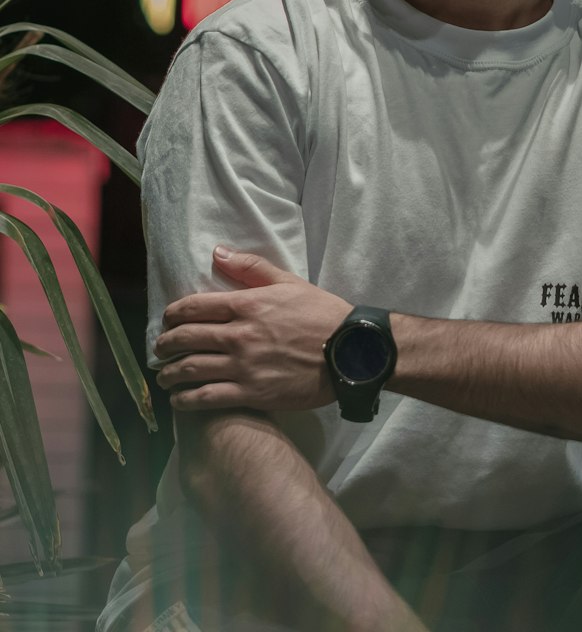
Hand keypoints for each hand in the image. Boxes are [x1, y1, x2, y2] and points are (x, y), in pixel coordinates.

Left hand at [154, 246, 352, 411]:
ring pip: (191, 369)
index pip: (196, 306)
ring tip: (164, 376)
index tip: (168, 319)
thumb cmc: (321, 314)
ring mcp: (243, 366)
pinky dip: (186, 400)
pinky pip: (207, 398)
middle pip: (187, 338)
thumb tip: (218, 253)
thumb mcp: (289, 282)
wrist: (350, 352)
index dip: (174, 313)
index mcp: (248, 305)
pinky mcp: (251, 393)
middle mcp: (240, 335)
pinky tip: (179, 400)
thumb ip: (251, 268)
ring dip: (170, 373)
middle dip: (166, 344)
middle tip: (160, 349)